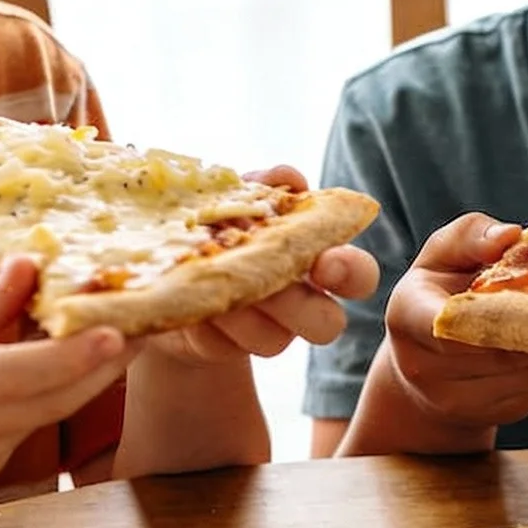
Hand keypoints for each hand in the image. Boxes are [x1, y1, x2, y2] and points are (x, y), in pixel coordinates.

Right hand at [0, 257, 134, 506]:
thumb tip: (29, 269)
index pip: (15, 377)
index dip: (71, 356)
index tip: (117, 331)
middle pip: (45, 403)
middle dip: (99, 367)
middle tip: (143, 324)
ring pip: (36, 418)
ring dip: (77, 381)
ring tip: (112, 334)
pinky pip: (15, 431)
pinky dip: (41, 398)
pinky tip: (58, 365)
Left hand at [145, 168, 381, 367]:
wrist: (167, 265)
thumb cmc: (220, 222)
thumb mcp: (237, 196)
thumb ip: (267, 185)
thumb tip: (289, 178)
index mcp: (317, 261)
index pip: (359, 276)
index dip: (351, 273)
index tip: (324, 261)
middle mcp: (302, 303)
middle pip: (328, 323)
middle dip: (297, 304)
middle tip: (267, 282)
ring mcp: (266, 331)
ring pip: (273, 341)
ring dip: (243, 310)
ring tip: (211, 278)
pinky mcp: (225, 349)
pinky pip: (224, 347)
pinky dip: (205, 319)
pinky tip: (188, 294)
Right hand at [378, 213, 527, 429]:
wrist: (428, 362)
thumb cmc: (439, 292)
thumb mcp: (444, 253)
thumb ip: (472, 236)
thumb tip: (510, 234)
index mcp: (408, 316)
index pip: (447, 321)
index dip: (493, 308)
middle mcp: (424, 367)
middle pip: (498, 349)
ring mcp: (459, 399)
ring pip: (527, 371)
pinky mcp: (498, 414)